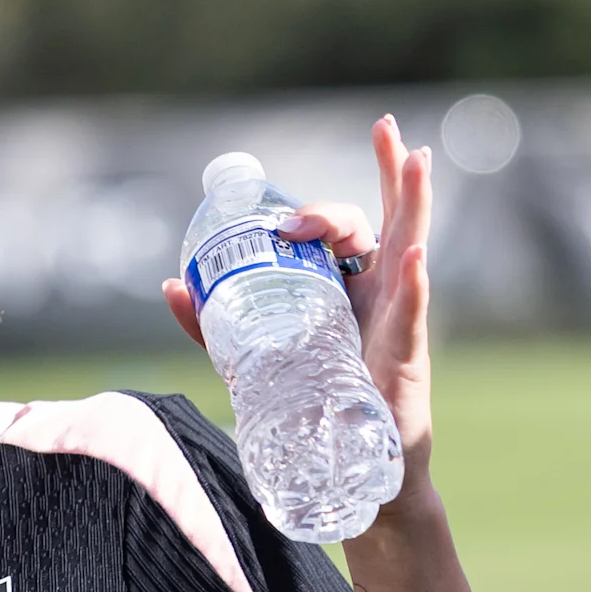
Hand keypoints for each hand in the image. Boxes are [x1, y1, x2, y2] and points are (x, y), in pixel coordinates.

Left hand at [163, 115, 436, 507]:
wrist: (350, 464)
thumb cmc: (313, 402)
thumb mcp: (255, 356)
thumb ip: (214, 324)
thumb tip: (172, 284)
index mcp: (345, 282)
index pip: (339, 228)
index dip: (315, 214)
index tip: (280, 225)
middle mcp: (378, 288)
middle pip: (384, 218)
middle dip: (387, 169)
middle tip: (382, 127)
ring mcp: (398, 314)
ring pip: (411, 244)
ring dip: (416, 199)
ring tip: (418, 158)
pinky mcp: (406, 351)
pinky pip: (412, 309)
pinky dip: (412, 281)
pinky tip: (413, 256)